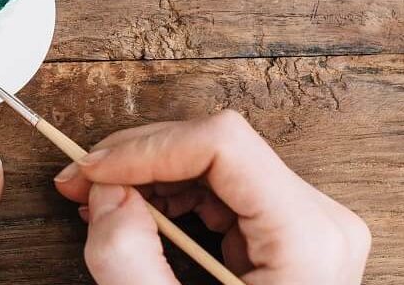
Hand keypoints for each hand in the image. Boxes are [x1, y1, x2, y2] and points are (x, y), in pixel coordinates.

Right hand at [53, 109, 367, 283]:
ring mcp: (312, 228)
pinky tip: (140, 216)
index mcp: (308, 239)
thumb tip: (104, 193)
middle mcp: (322, 222)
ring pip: (218, 164)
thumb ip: (130, 259)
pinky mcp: (294, 237)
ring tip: (103, 204)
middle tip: (81, 184)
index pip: (222, 144)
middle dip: (139, 160)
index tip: (92, 171)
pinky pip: (226, 192)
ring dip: (152, 176)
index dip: (146, 146)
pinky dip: (175, 197)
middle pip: (217, 148)